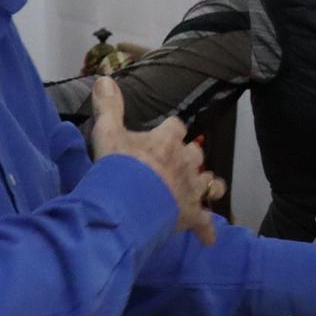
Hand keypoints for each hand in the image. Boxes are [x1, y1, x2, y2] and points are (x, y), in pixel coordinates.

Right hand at [90, 77, 223, 245]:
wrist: (128, 202)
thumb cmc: (118, 167)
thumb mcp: (108, 133)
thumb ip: (109, 106)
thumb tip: (105, 78)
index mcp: (167, 142)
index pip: (176, 127)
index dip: (171, 130)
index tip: (165, 133)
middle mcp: (184, 163)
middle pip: (195, 153)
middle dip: (189, 158)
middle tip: (178, 164)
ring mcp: (190, 190)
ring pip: (209, 184)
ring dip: (206, 186)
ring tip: (203, 189)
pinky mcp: (191, 215)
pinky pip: (205, 223)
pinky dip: (206, 231)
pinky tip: (208, 238)